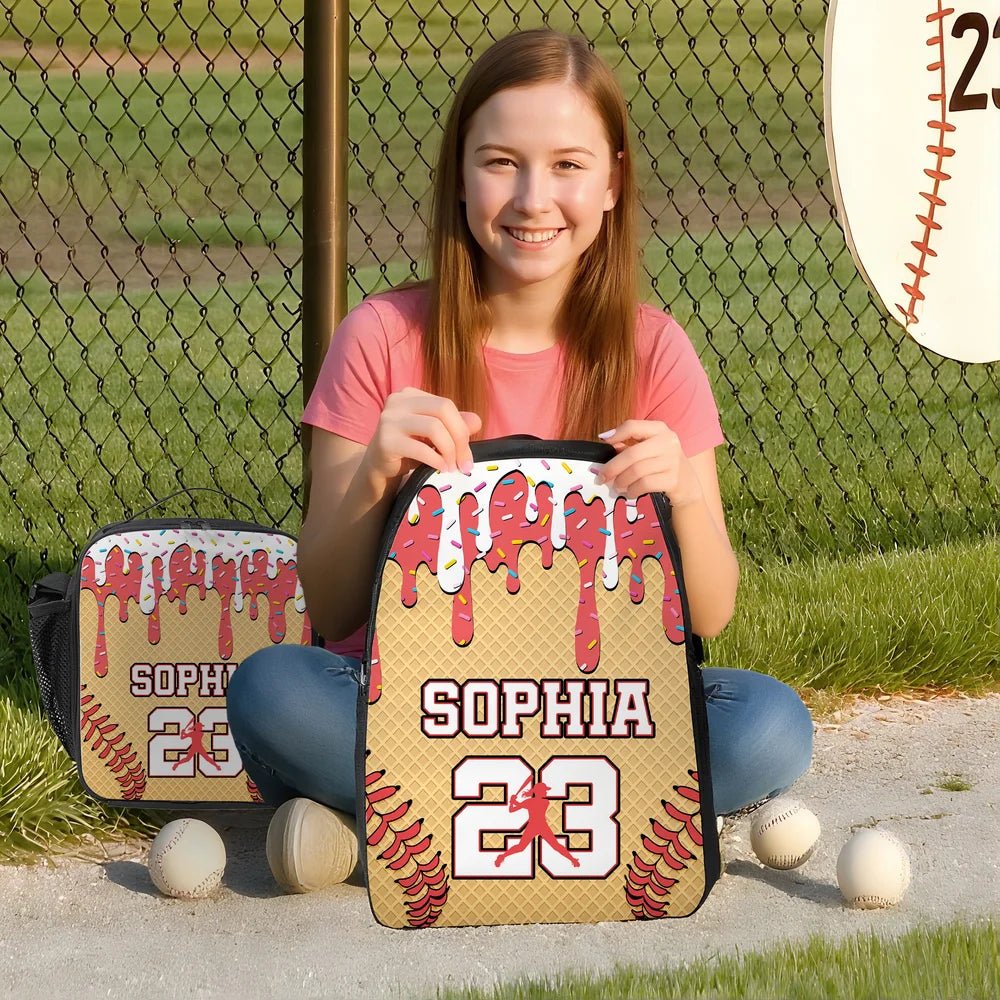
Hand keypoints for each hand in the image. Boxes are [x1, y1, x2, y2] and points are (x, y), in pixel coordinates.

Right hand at [364, 387, 481, 485]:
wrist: (378, 468)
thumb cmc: (409, 449)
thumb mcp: (435, 435)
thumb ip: (454, 425)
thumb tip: (477, 422)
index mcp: (411, 395)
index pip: (446, 404)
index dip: (462, 428)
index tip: (467, 454)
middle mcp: (398, 401)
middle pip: (442, 410)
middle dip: (459, 438)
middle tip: (464, 462)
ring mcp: (389, 419)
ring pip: (433, 427)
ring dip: (449, 451)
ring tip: (452, 466)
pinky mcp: (385, 441)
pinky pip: (420, 448)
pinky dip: (436, 460)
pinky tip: (441, 468)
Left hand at [595, 420, 703, 507]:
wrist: (688, 484)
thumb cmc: (662, 464)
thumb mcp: (649, 450)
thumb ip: (630, 447)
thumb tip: (608, 447)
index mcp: (659, 429)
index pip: (633, 426)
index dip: (616, 434)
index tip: (603, 442)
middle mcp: (667, 442)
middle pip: (632, 454)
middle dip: (612, 467)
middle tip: (601, 477)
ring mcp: (672, 461)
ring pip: (636, 471)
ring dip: (621, 481)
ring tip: (616, 486)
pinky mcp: (673, 479)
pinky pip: (644, 484)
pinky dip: (632, 490)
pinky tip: (629, 492)